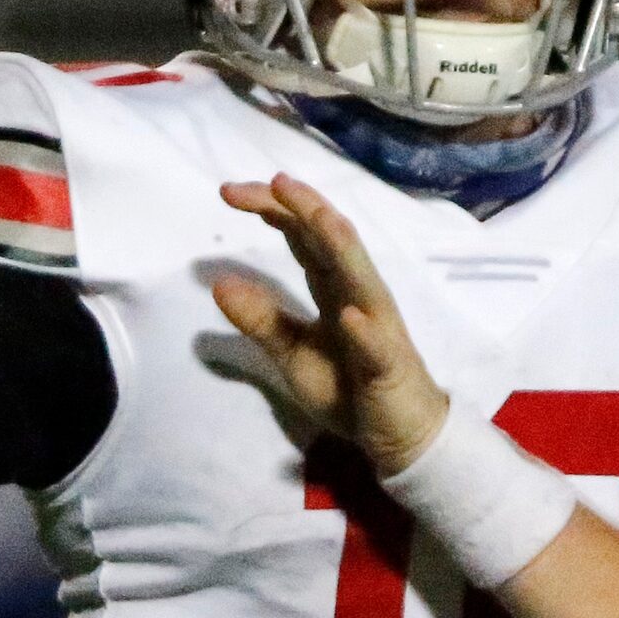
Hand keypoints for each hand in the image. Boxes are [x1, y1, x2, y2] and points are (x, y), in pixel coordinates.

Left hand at [215, 171, 448, 475]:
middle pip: (334, 242)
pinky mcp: (389, 368)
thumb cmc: (349, 388)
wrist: (400, 435)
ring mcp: (379, 328)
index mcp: (334, 286)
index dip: (273, 208)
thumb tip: (218, 283)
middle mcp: (360, 294)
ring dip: (342, 248)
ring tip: (318, 218)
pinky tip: (349, 316)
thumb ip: (261, 320)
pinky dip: (364, 331)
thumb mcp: (293, 354)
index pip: (304, 236)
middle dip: (306, 209)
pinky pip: (377, 348)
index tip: (229, 191)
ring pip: (362, 280)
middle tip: (270, 182)